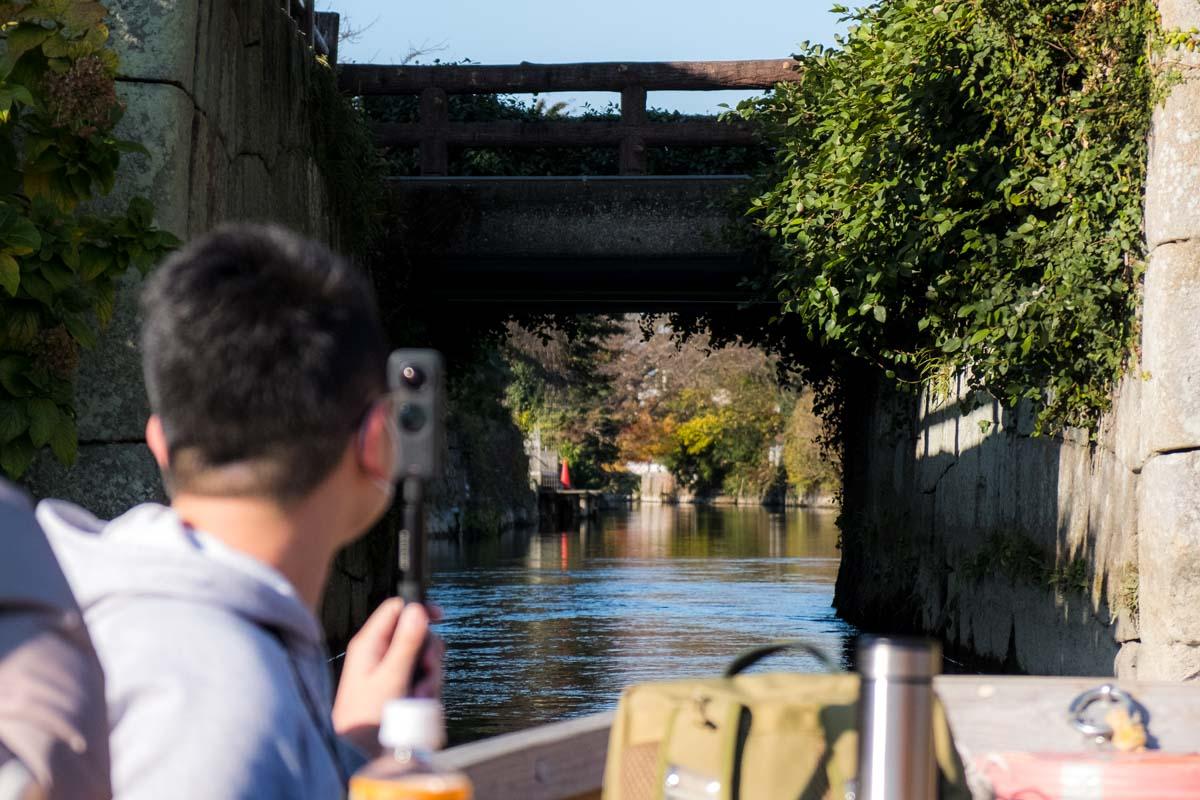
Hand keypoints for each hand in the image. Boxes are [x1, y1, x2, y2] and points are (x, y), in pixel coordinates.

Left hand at [332, 598, 445, 755]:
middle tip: (429, 669)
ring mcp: (391, 672)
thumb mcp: (391, 678)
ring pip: (423, 658)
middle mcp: (379, 654)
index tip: (439, 617)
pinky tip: (419, 703)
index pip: (396, 609)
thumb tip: (417, 609)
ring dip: (430, 675)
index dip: (418, 609)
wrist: (364, 757)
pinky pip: (422, 678)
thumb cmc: (369, 718)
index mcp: (369, 644)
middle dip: (428, 651)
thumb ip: (405, 643)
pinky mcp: (400, 688)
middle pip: (415, 633)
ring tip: (420, 695)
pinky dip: (426, 689)